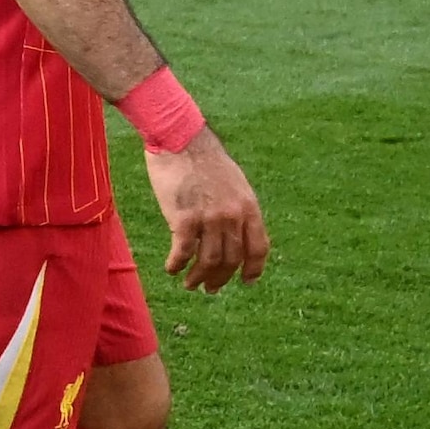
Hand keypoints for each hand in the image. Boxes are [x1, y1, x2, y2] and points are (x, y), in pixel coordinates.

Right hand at [143, 128, 269, 291]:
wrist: (181, 140)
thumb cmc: (202, 159)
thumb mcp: (233, 183)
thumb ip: (234, 208)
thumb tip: (230, 231)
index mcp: (248, 207)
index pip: (258, 247)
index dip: (253, 269)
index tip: (247, 281)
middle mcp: (233, 216)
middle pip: (231, 259)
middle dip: (221, 279)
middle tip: (209, 289)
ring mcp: (210, 218)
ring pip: (208, 261)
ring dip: (198, 277)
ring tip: (189, 284)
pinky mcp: (184, 218)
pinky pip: (183, 251)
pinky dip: (177, 264)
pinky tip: (171, 269)